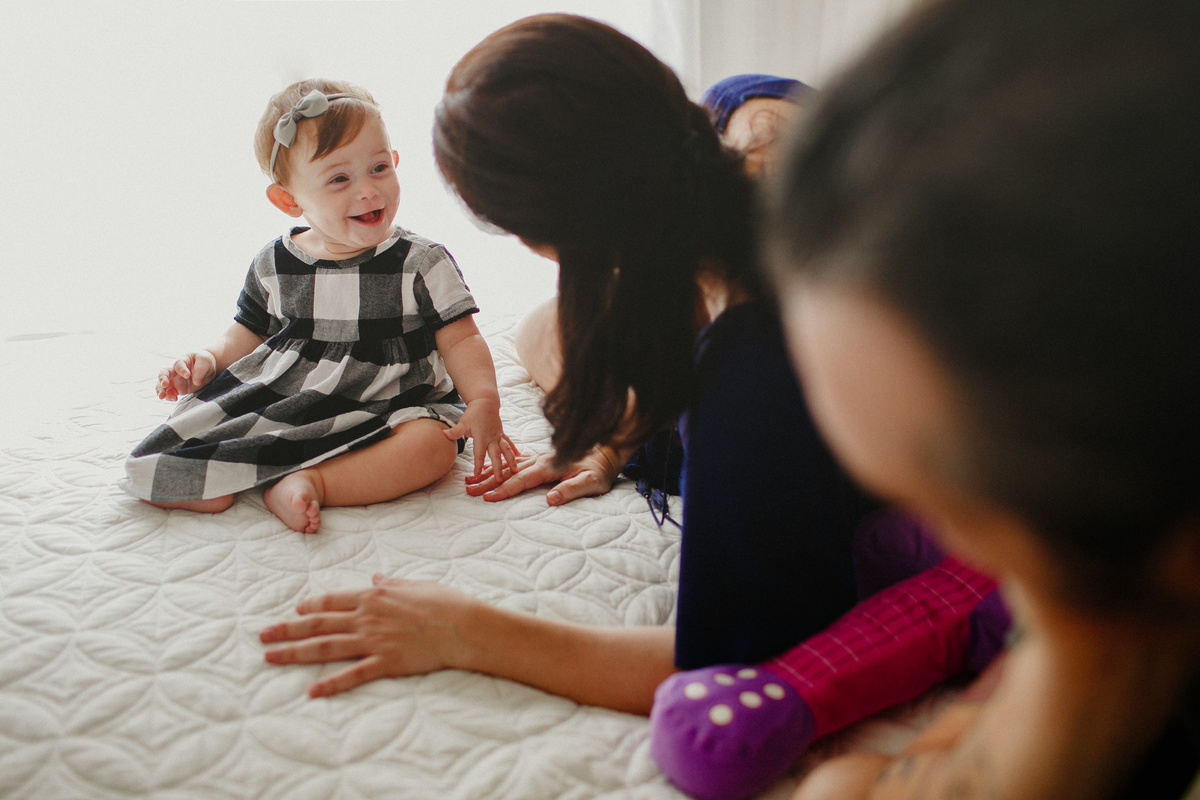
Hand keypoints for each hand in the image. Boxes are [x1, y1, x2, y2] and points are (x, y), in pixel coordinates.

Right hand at [157, 350, 217, 400]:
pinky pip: (169, 393)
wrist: (208, 370)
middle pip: (164, 373)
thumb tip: (196, 381)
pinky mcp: (178, 389)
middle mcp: (176, 371)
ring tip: (162, 396)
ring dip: (160, 390)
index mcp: (182, 361)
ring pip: (162, 384)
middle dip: (162, 379)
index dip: (182, 370)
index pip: (179, 365)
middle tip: (164, 384)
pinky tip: (174, 399)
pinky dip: (169, 397)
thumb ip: (201, 369)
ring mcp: (175, 381)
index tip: (187, 375)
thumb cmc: (205, 362)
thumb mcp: (206, 361)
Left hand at [259, 574, 476, 697]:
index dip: (310, 606)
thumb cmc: (444, 602)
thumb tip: (376, 578)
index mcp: (373, 596)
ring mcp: (374, 641)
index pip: (332, 601)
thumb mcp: (414, 584)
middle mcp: (367, 617)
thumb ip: (391, 583)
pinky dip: (331, 684)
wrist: (463, 625)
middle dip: (288, 629)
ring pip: (326, 647)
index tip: (294, 610)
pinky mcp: (385, 663)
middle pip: (318, 624)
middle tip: (264, 635)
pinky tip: (312, 690)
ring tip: (271, 658)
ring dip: (295, 653)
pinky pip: (353, 675)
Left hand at [441, 397, 518, 478]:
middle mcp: (492, 438)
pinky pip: (508, 443)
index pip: (479, 454)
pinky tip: (519, 457)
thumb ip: (455, 431)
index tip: (477, 475)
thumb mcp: (463, 422)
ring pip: (506, 450)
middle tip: (499, 480)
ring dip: (511, 460)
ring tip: (515, 470)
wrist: (485, 402)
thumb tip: (444, 434)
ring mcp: (498, 436)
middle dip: (498, 467)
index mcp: (482, 437)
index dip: (478, 465)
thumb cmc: (473, 413)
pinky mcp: (501, 433)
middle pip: (495, 455)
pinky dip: (513, 450)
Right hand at [465, 446, 621, 504]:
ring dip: (490, 473)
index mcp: (550, 467)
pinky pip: (517, 461)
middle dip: (488, 482)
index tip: (488, 496)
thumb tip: (551, 498)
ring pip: (510, 466)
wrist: (607, 453)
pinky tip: (491, 468)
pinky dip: (502, 465)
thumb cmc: (601, 471)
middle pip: (510, 472)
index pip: (522, 480)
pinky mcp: (542, 459)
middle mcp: (542, 460)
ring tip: (471, 480)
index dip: (504, 489)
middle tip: (469, 490)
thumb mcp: (592, 483)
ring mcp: (541, 458)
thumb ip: (572, 490)